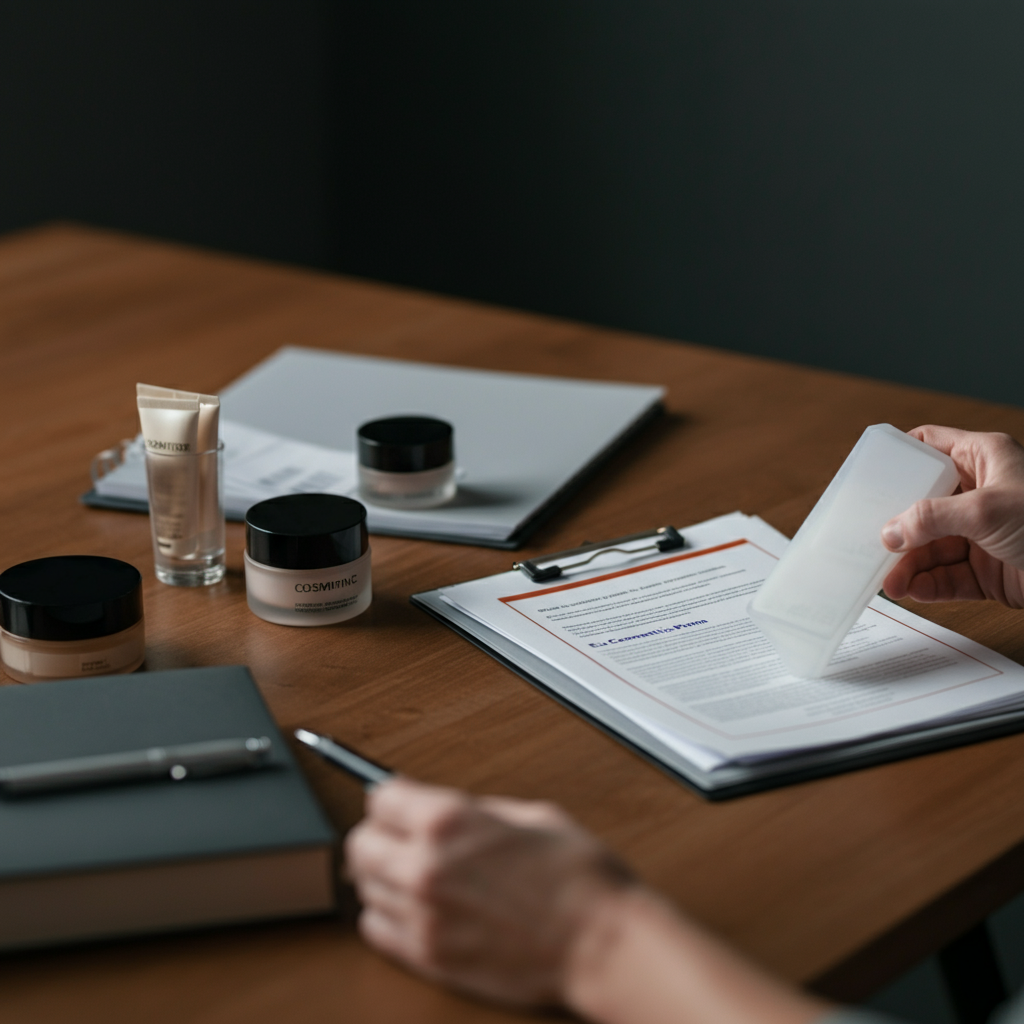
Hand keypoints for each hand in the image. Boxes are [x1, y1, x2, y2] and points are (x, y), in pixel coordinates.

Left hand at [344, 777, 632, 1006]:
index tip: (399, 803)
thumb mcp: (529, 814)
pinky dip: (385, 915)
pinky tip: (413, 908)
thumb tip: (443, 808)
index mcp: (449, 821)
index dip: (392, 798)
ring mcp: (423, 915)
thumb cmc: (577, 876)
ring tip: (411, 873)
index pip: (380, 798)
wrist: (601, 942)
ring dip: (381, 876)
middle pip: (359, 843)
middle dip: (377, 835)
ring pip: (363, 887)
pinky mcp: (429, 956)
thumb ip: (475, 810)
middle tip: (398, 837)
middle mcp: (425, 866)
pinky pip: (374, 930)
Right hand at [881, 426, 1023, 606]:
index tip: (869, 475)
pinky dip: (929, 585)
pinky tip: (913, 590)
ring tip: (890, 581)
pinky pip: (949, 577)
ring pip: (932, 547)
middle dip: (896, 527)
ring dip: (908, 565)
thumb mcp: (987, 510)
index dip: (900, 458)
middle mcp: (981, 494)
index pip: (931, 446)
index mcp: (985, 459)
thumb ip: (931, 518)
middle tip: (871, 542)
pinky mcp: (989, 570)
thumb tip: (889, 531)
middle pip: (922, 506)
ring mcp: (984, 534)